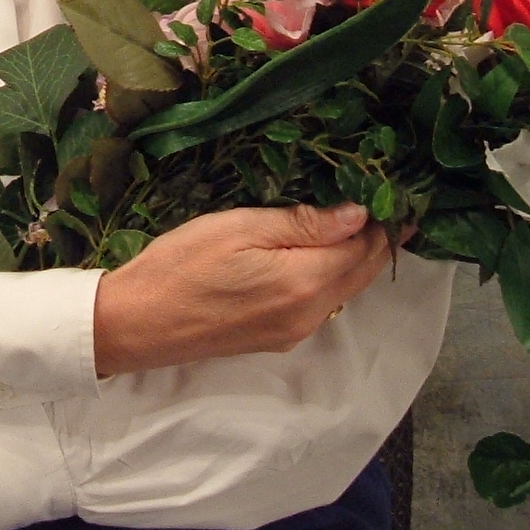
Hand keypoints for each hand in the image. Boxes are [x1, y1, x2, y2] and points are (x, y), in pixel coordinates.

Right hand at [93, 203, 400, 376]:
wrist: (137, 323)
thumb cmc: (181, 265)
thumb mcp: (239, 228)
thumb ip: (302, 224)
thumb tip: (359, 214)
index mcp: (305, 283)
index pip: (366, 248)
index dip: (384, 220)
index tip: (393, 190)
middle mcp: (311, 315)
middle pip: (363, 274)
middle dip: (380, 240)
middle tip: (390, 202)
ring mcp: (295, 333)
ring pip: (345, 291)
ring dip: (357, 258)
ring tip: (360, 220)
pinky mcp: (277, 339)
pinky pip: (323, 304)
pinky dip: (335, 276)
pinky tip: (324, 252)